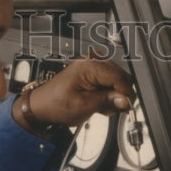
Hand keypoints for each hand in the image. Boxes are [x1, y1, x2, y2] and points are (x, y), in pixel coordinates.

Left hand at [14, 58, 134, 131]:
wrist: (43, 106)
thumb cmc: (56, 105)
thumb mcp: (84, 106)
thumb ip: (107, 101)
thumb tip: (125, 100)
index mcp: (90, 66)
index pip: (119, 77)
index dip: (126, 94)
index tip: (128, 107)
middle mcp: (92, 61)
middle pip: (120, 77)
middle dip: (120, 95)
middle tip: (113, 109)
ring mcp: (92, 66)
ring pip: (117, 80)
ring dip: (114, 96)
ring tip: (101, 106)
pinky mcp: (92, 72)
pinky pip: (109, 82)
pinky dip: (108, 94)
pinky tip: (98, 101)